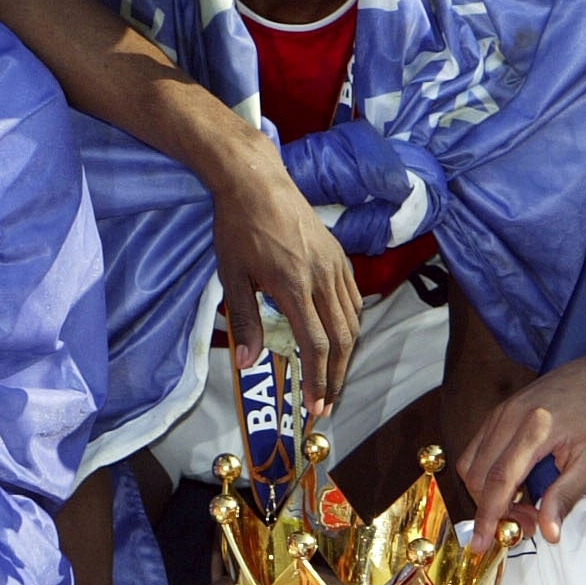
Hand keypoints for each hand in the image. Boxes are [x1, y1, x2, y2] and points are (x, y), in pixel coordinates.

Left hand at [212, 140, 361, 414]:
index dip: (318, 379)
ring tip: (334, 378)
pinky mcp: (338, 256)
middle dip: (336, 376)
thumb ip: (244, 320)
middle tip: (328, 403)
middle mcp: (322, 278)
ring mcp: (335, 266)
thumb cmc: (237, 227)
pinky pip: (353, 299)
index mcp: (294, 287)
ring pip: (352, 321)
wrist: (256, 180)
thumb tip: (247, 363)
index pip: (316, 345)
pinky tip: (341, 339)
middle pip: (342, 339)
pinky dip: (351, 325)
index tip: (316, 405)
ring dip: (346, 355)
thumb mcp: (231, 276)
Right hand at [459, 356, 585, 550]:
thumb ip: (565, 497)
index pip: (500, 480)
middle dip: (493, 510)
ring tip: (521, 507)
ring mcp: (500, 412)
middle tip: (525, 525)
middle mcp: (510, 417)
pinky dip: (486, 476)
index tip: (483, 545)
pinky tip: (513, 487)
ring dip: (487, 494)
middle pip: (479, 476)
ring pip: (471, 464)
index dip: (488, 516)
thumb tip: (548, 534)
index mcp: (536, 428)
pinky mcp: (498, 412)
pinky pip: (476, 450)